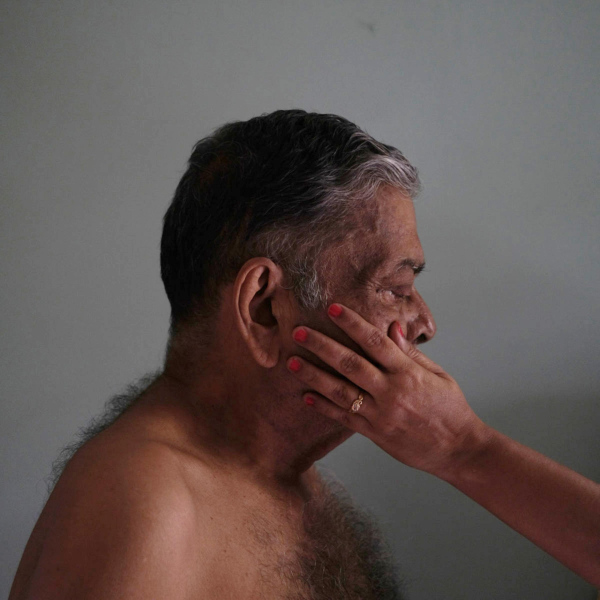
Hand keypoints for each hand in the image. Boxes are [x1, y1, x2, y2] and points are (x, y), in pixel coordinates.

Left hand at [287, 303, 490, 478]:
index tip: (332, 308)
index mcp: (408, 373)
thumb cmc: (450, 407)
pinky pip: (344, 418)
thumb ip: (410, 353)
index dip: (352, 323)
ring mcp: (381, 414)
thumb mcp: (437, 374)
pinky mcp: (375, 434)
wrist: (458, 449)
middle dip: (322, 346)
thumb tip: (392, 328)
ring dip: (313, 375)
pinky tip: (306, 396)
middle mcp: (391, 391)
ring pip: (340, 391)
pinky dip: (324, 407)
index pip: (375, 341)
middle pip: (350, 363)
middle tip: (298, 331)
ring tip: (291, 362)